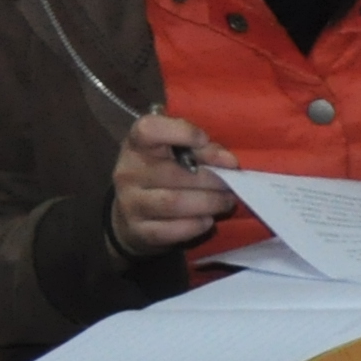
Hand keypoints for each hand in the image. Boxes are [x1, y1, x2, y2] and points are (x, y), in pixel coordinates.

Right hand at [107, 113, 239, 253]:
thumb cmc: (166, 174)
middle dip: (213, 180)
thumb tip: (228, 161)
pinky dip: (197, 225)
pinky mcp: (138, 230)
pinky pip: (173, 229)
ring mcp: (130, 202)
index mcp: (137, 144)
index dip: (181, 132)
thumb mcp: (179, 153)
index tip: (204, 140)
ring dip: (209, 203)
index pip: (149, 130)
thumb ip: (203, 150)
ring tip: (227, 201)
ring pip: (175, 203)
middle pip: (174, 173)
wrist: (134, 214)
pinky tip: (208, 220)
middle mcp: (128, 172)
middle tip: (233, 184)